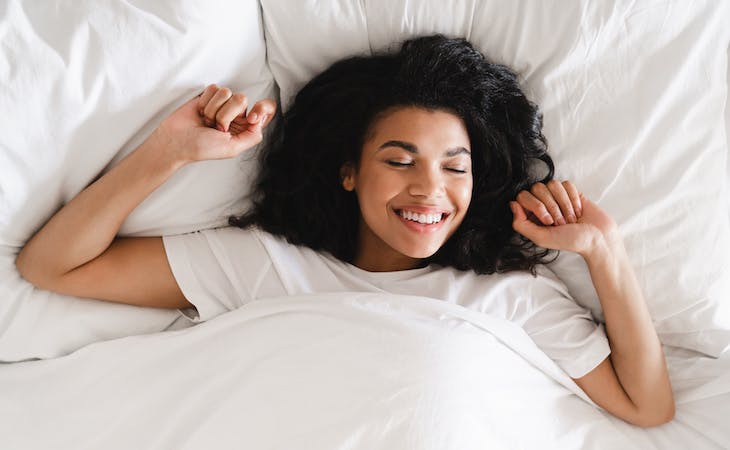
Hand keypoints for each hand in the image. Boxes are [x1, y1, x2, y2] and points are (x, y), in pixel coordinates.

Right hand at [154, 84, 276, 162]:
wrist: (177, 141)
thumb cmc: (202, 147)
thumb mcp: (232, 148)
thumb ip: (252, 136)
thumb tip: (260, 119)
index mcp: (246, 127)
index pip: (265, 109)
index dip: (261, 109)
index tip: (250, 118)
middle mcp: (237, 114)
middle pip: (242, 99)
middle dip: (226, 115)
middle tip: (216, 128)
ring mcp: (222, 104)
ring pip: (226, 92)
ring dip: (213, 110)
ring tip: (206, 122)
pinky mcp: (208, 96)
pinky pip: (213, 88)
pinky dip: (205, 102)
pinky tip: (200, 113)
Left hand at [509, 180, 617, 256]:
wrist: (597, 238)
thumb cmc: (571, 241)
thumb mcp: (541, 238)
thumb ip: (521, 224)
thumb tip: (513, 204)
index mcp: (532, 215)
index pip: (523, 196)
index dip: (536, 206)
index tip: (547, 221)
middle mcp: (543, 204)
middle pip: (537, 188)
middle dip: (552, 206)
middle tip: (561, 222)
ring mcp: (557, 197)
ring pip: (553, 184)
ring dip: (564, 204)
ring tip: (570, 218)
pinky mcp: (572, 192)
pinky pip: (567, 184)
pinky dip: (573, 199)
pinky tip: (578, 211)